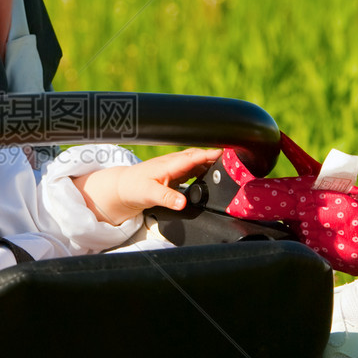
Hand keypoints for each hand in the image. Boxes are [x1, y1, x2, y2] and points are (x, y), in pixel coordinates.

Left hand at [74, 147, 220, 224]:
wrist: (122, 189)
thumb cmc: (133, 188)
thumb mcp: (148, 194)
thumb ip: (166, 197)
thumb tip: (182, 202)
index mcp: (170, 164)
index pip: (194, 157)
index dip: (210, 154)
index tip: (226, 154)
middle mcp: (174, 163)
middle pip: (199, 156)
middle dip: (216, 156)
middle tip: (235, 160)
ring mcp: (176, 167)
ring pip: (198, 162)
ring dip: (212, 163)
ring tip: (229, 167)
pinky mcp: (176, 174)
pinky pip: (195, 168)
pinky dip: (205, 170)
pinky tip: (213, 175)